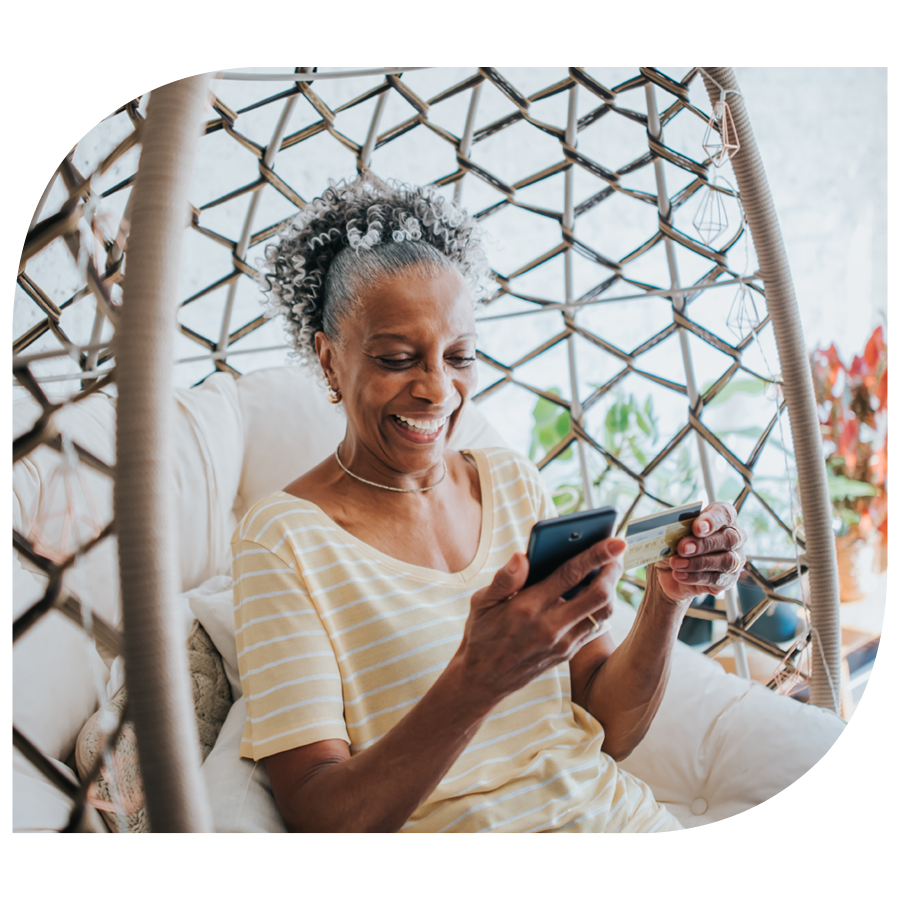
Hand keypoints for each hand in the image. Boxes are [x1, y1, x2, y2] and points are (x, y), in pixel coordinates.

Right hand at [453, 537, 626, 707]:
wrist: (483, 680)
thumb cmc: (481, 634)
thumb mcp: (481, 603)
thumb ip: (504, 579)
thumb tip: (522, 556)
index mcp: (527, 607)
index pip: (569, 574)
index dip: (596, 555)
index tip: (615, 541)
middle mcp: (550, 626)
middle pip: (598, 594)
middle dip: (613, 569)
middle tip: (618, 550)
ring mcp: (562, 642)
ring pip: (602, 612)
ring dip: (612, 587)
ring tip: (610, 567)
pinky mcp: (567, 652)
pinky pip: (594, 626)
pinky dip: (601, 606)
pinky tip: (598, 590)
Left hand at [651, 501, 745, 603]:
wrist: (668, 570)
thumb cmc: (674, 544)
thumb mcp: (671, 534)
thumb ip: (676, 530)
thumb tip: (673, 534)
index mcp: (720, 517)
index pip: (725, 513)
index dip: (712, 520)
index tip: (697, 528)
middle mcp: (733, 537)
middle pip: (729, 538)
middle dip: (704, 544)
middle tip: (682, 548)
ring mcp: (734, 559)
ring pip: (726, 561)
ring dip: (698, 563)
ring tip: (676, 564)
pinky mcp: (728, 580)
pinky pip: (717, 579)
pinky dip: (696, 577)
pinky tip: (680, 575)